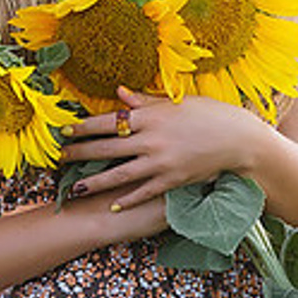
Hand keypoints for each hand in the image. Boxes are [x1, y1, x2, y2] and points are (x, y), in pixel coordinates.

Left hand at [62, 86, 261, 210]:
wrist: (239, 140)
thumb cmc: (211, 114)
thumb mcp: (178, 102)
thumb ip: (146, 101)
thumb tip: (119, 93)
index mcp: (151, 116)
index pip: (108, 121)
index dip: (84, 127)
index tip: (65, 131)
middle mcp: (151, 140)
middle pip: (107, 148)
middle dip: (80, 153)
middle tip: (58, 158)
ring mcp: (161, 163)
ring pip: (119, 174)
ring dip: (94, 182)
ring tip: (75, 188)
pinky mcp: (172, 180)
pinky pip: (144, 191)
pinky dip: (128, 198)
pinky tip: (113, 204)